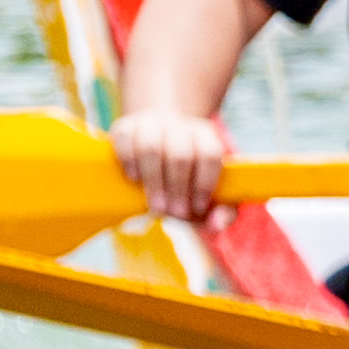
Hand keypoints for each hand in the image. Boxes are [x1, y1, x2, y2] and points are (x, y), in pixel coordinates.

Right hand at [107, 104, 231, 222]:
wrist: (157, 145)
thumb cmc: (188, 178)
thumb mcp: (210, 195)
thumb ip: (223, 211)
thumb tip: (218, 225)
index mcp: (206, 137)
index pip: (210, 155)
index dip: (204, 183)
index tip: (198, 207)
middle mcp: (180, 127)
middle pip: (180, 155)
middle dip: (178, 188)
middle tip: (174, 213)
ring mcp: (151, 124)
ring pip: (151, 147)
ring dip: (153, 181)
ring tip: (155, 206)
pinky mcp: (126, 126)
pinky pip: (125, 140)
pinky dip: (129, 161)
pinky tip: (134, 179)